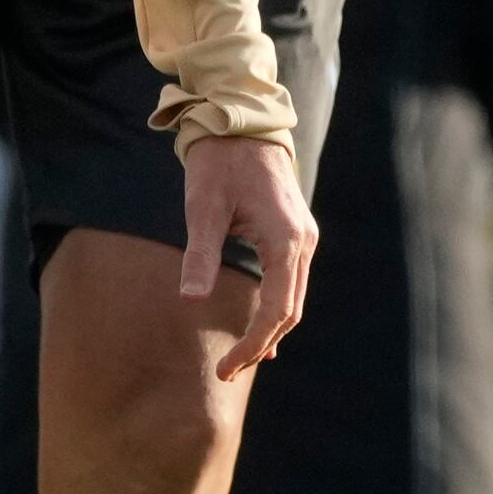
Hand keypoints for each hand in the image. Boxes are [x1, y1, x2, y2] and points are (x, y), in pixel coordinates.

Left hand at [172, 133, 315, 378]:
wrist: (241, 122)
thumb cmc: (219, 162)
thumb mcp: (202, 208)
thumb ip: (200, 255)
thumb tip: (190, 300)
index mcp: (285, 240)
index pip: (277, 310)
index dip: (252, 344)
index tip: (224, 369)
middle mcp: (302, 242)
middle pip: (290, 311)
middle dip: (260, 344)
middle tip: (226, 371)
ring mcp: (302, 237)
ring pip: (293, 298)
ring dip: (270, 330)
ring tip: (239, 358)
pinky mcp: (294, 233)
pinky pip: (290, 281)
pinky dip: (276, 308)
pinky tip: (261, 329)